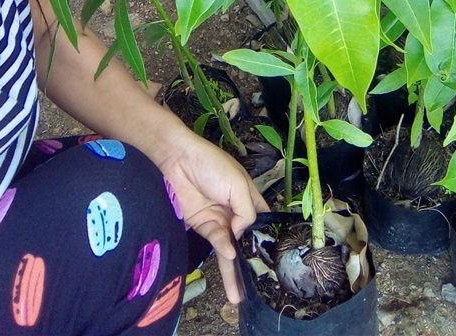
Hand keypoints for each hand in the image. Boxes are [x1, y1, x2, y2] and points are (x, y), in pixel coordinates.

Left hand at [158, 132, 268, 303]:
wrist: (179, 160)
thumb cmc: (213, 166)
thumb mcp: (238, 184)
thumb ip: (246, 212)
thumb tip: (240, 236)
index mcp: (249, 197)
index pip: (263, 219)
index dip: (268, 236)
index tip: (276, 260)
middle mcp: (236, 212)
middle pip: (247, 240)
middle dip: (251, 262)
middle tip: (257, 287)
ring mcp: (219, 220)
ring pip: (231, 248)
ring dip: (234, 270)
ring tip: (239, 295)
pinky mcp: (203, 226)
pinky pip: (217, 241)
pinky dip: (223, 248)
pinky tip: (230, 254)